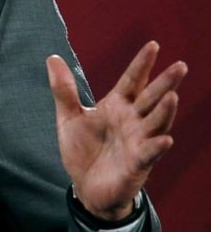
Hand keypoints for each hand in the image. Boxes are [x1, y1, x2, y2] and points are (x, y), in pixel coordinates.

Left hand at [47, 41, 186, 220]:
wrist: (85, 186)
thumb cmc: (83, 150)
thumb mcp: (68, 117)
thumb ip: (63, 90)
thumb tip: (52, 57)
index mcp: (117, 106)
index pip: (131, 81)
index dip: (141, 64)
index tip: (152, 45)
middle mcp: (132, 121)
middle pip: (150, 98)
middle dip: (164, 83)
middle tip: (180, 65)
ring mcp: (137, 141)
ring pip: (155, 123)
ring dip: (165, 111)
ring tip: (172, 96)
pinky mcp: (137, 163)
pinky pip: (149, 153)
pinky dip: (156, 146)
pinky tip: (165, 139)